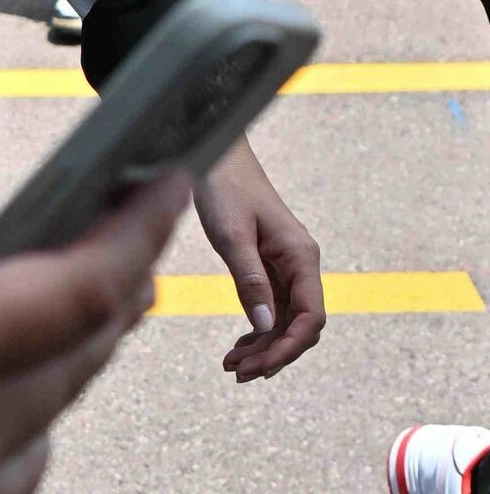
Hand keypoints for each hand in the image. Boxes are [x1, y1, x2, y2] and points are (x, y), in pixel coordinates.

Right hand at [0, 127, 189, 493]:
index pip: (74, 292)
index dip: (133, 229)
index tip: (162, 178)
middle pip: (79, 354)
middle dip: (115, 275)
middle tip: (126, 208)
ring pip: (49, 416)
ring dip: (69, 344)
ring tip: (60, 275)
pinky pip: (7, 472)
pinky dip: (19, 407)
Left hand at [193, 134, 324, 381]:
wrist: (218, 155)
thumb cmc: (224, 188)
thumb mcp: (231, 234)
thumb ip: (250, 280)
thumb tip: (265, 327)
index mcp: (300, 256)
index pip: (310, 318)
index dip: (289, 348)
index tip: (261, 368)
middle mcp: (300, 264)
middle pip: (299, 325)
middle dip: (273, 354)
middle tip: (238, 373)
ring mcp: (286, 266)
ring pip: (285, 320)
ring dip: (264, 346)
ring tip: (233, 366)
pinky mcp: (270, 264)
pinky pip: (272, 307)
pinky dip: (258, 329)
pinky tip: (239, 345)